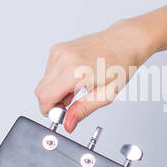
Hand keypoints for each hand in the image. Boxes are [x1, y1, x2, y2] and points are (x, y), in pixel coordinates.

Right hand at [33, 20, 155, 134]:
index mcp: (74, 71)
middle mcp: (63, 58)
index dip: (51, 111)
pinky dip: (58, 79)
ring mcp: (59, 51)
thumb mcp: (106, 94)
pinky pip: (49, 71)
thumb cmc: (121, 65)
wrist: (125, 42)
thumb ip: (83, 110)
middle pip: (40, 91)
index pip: (45, 97)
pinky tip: (76, 78)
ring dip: (56, 90)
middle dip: (53, 102)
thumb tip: (68, 124)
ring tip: (79, 88)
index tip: (62, 114)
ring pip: (44, 81)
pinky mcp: (58, 48)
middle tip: (73, 103)